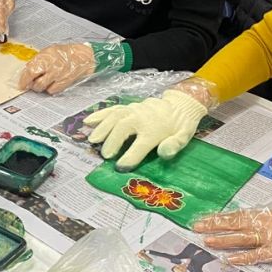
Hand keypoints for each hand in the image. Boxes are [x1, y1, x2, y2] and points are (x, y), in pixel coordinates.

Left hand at [18, 42, 93, 93]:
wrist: (81, 57)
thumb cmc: (65, 53)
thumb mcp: (48, 51)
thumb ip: (37, 60)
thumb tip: (27, 69)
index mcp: (45, 58)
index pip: (29, 72)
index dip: (23, 80)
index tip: (21, 84)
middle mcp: (50, 68)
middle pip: (35, 82)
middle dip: (30, 85)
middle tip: (30, 84)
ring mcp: (57, 77)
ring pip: (42, 88)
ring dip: (39, 87)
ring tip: (41, 82)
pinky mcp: (63, 83)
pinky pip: (51, 90)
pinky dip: (49, 89)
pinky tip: (51, 83)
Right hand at [85, 88, 209, 169]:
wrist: (179, 104)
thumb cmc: (178, 126)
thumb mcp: (184, 137)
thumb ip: (174, 145)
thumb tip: (164, 152)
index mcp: (156, 129)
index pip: (142, 144)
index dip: (130, 156)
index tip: (120, 167)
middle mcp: (142, 118)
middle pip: (123, 127)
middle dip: (112, 141)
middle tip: (105, 156)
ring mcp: (133, 110)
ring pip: (115, 117)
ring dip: (102, 128)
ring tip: (92, 141)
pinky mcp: (127, 107)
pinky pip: (112, 109)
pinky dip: (99, 115)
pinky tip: (87, 122)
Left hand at [193, 210, 271, 266]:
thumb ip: (265, 222)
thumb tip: (246, 226)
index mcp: (267, 214)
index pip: (238, 215)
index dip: (219, 217)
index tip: (203, 218)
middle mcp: (267, 223)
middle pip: (235, 223)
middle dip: (214, 225)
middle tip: (195, 227)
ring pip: (242, 238)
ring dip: (224, 239)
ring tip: (206, 240)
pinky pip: (257, 255)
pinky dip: (242, 257)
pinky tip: (228, 259)